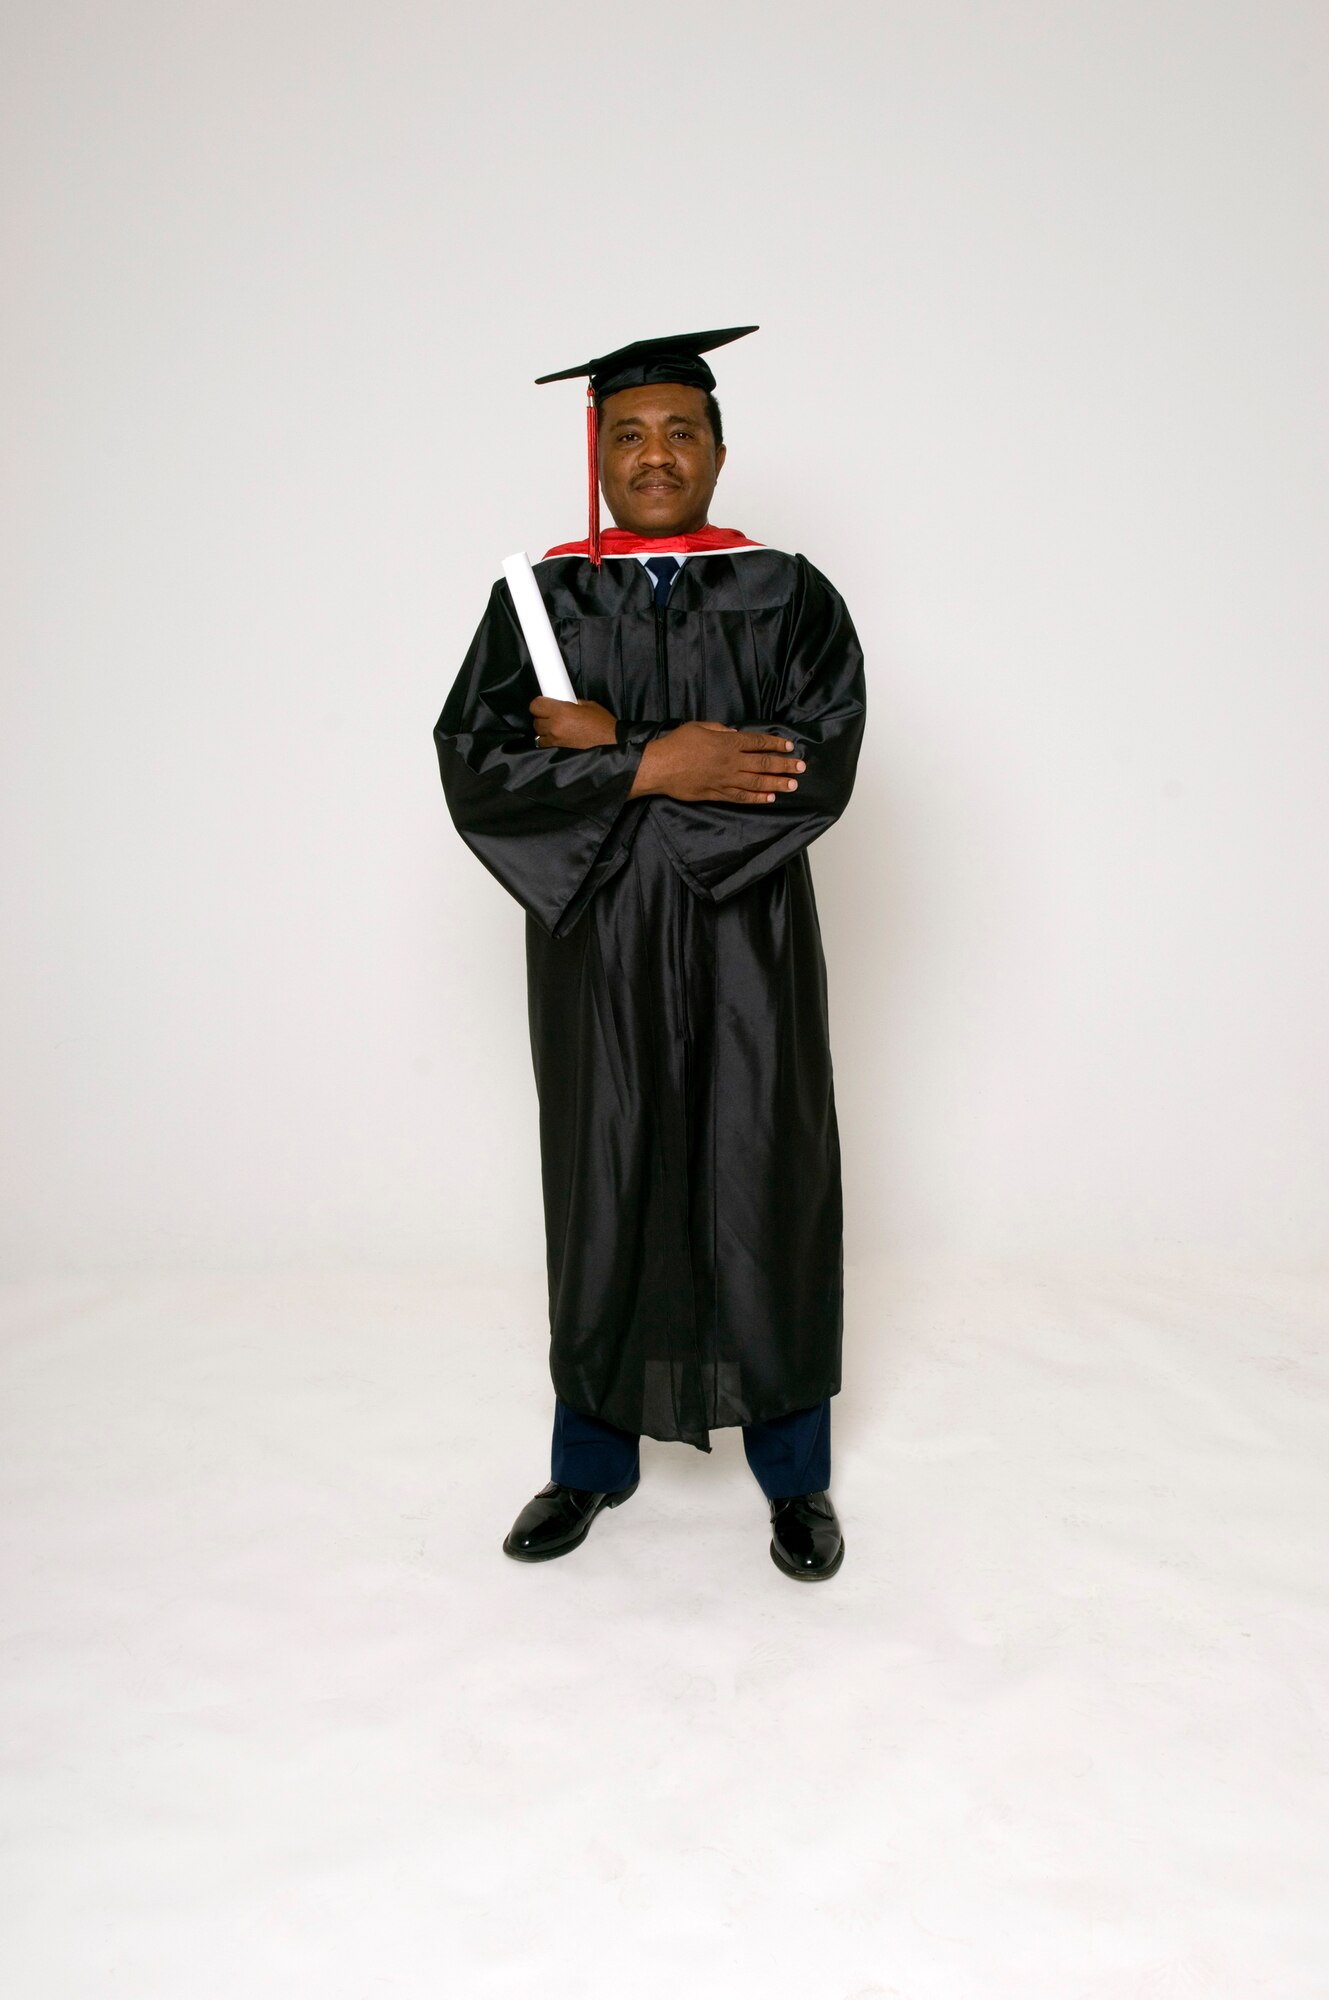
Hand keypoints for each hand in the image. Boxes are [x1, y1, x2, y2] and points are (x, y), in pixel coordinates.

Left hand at [529, 696, 617, 748]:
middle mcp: (555, 725)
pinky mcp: (559, 748)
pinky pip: (543, 743)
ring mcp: (556, 738)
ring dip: (543, 728)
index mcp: (561, 710)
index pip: (536, 705)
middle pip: (536, 720)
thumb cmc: (601, 721)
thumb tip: (564, 702)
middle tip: (550, 714)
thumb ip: (571, 703)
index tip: (544, 703)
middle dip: (541, 716)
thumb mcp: (587, 705)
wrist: (610, 740)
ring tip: (552, 726)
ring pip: (538, 732)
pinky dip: (546, 739)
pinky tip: (553, 736)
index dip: (538, 703)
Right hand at [631, 721, 805, 803]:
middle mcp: (731, 762)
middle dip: (784, 765)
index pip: (758, 743)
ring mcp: (725, 780)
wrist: (659, 767)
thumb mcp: (700, 726)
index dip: (776, 744)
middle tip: (801, 768)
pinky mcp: (717, 794)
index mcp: (727, 743)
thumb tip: (735, 733)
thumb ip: (720, 729)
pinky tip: (770, 798)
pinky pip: (742, 797)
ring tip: (793, 785)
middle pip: (763, 763)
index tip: (790, 746)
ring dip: (777, 783)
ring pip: (757, 783)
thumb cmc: (677, 743)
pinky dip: (757, 798)